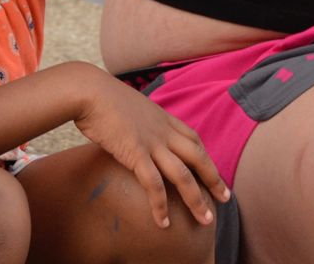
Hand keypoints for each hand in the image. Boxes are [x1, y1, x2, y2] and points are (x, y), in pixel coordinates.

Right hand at [71, 65, 229, 227]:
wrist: (88, 90)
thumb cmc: (100, 96)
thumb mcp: (128, 105)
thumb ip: (136, 119)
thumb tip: (131, 128)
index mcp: (162, 117)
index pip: (193, 138)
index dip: (205, 156)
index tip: (212, 171)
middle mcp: (163, 131)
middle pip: (198, 157)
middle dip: (214, 179)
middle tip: (225, 198)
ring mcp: (152, 142)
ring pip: (183, 175)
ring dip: (196, 200)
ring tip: (205, 220)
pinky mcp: (136, 153)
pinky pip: (154, 184)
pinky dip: (160, 205)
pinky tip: (163, 222)